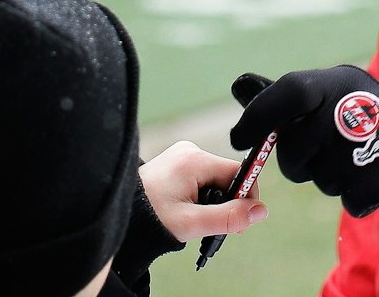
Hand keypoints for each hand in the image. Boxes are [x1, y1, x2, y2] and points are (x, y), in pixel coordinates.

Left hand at [138, 141, 269, 242]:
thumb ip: (228, 217)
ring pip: (214, 179)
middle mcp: (189, 151)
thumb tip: (261, 212)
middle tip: (215, 226)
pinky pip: (201, 178)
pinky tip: (189, 210)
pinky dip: (201, 196)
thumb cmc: (150, 219)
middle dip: (227, 201)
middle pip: (226, 177)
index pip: (237, 172)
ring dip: (213, 200)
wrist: (116, 215)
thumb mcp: (192, 223)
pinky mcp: (175, 163)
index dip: (245, 196)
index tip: (241, 218)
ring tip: (197, 220)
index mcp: (194, 160)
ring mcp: (181, 156)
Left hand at [229, 65, 378, 217]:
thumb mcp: (332, 94)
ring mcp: (372, 141)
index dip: (258, 115)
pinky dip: (358, 196)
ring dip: (332, 179)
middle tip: (323, 154)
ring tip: (357, 160)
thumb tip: (239, 85)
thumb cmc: (371, 116)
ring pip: (321, 179)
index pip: (289, 91)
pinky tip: (374, 178)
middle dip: (301, 162)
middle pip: (296, 151)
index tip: (237, 139)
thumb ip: (285, 97)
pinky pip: (350, 200)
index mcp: (339, 81)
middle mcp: (354, 105)